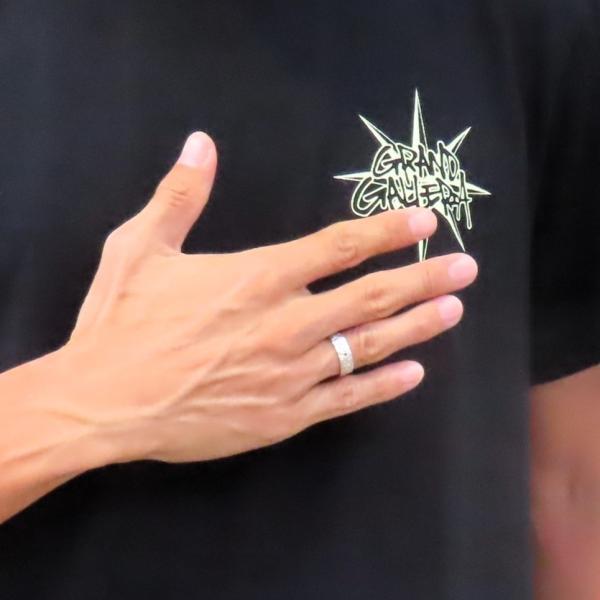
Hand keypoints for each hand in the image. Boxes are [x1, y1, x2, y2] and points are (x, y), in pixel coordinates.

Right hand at [61, 132, 477, 463]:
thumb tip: (201, 144)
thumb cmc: (119, 324)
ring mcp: (288, 374)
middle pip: (370, 297)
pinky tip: (413, 375)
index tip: (424, 222)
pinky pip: (344, 400)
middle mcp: (283, 324)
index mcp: (255, 279)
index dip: (385, 232)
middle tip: (466, 269)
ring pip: (367, 347)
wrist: (102, 403)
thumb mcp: (138, 248)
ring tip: (453, 311)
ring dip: (416, 327)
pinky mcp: (282, 417)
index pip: (338, 247)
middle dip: (422, 279)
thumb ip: (180, 196)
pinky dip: (382, 386)